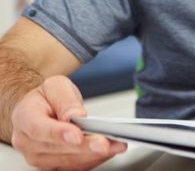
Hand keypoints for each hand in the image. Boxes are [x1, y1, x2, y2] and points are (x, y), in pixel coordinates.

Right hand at [10, 75, 126, 170]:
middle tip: (106, 143)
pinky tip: (110, 151)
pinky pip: (75, 167)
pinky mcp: (54, 165)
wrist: (41, 108)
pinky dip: (94, 159)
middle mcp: (28, 142)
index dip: (59, 134)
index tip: (77, 135)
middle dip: (85, 146)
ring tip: (115, 145)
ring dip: (94, 155)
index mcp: (25, 118)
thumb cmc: (46, 98)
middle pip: (57, 149)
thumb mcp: (56, 86)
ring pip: (68, 161)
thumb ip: (65, 100)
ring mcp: (39, 157)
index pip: (39, 129)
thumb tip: (75, 115)